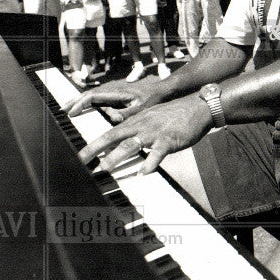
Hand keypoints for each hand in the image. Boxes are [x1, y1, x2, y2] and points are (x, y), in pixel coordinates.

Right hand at [64, 77, 163, 123]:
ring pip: (92, 95)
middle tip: (62, 111)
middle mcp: (112, 90)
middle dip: (74, 101)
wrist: (161, 90)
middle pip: (88, 94)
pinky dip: (87, 102)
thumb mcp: (142, 108)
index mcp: (117, 92)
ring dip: (79, 101)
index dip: (81, 104)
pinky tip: (83, 109)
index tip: (72, 113)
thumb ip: (127, 113)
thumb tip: (111, 118)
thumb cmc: (152, 99)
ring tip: (67, 110)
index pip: (93, 96)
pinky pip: (97, 98)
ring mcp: (113, 92)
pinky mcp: (115, 95)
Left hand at [77, 96, 212, 173]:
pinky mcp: (170, 139)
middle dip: (95, 149)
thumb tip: (124, 143)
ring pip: (131, 144)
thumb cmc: (175, 115)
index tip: (81, 156)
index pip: (110, 133)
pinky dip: (150, 162)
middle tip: (82, 161)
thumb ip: (137, 130)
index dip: (94, 144)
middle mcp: (142, 125)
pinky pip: (158, 151)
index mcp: (137, 122)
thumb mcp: (152, 119)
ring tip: (105, 169)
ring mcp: (155, 132)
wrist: (198, 107)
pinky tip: (144, 172)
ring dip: (116, 157)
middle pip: (113, 136)